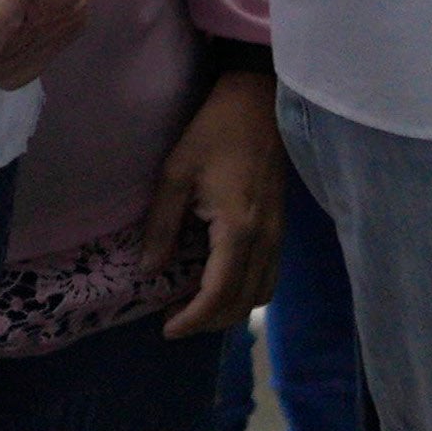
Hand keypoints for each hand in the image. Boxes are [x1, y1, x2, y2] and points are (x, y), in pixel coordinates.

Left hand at [148, 66, 285, 337]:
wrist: (258, 102)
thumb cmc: (214, 132)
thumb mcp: (175, 174)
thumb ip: (161, 226)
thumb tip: (150, 271)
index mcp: (238, 229)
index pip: (219, 294)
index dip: (193, 319)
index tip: (166, 328)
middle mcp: (265, 239)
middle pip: (243, 303)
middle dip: (208, 322)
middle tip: (173, 320)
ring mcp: (278, 235)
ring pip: (261, 293)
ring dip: (230, 310)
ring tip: (195, 307)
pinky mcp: (281, 228)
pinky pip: (269, 276)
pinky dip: (246, 292)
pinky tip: (220, 284)